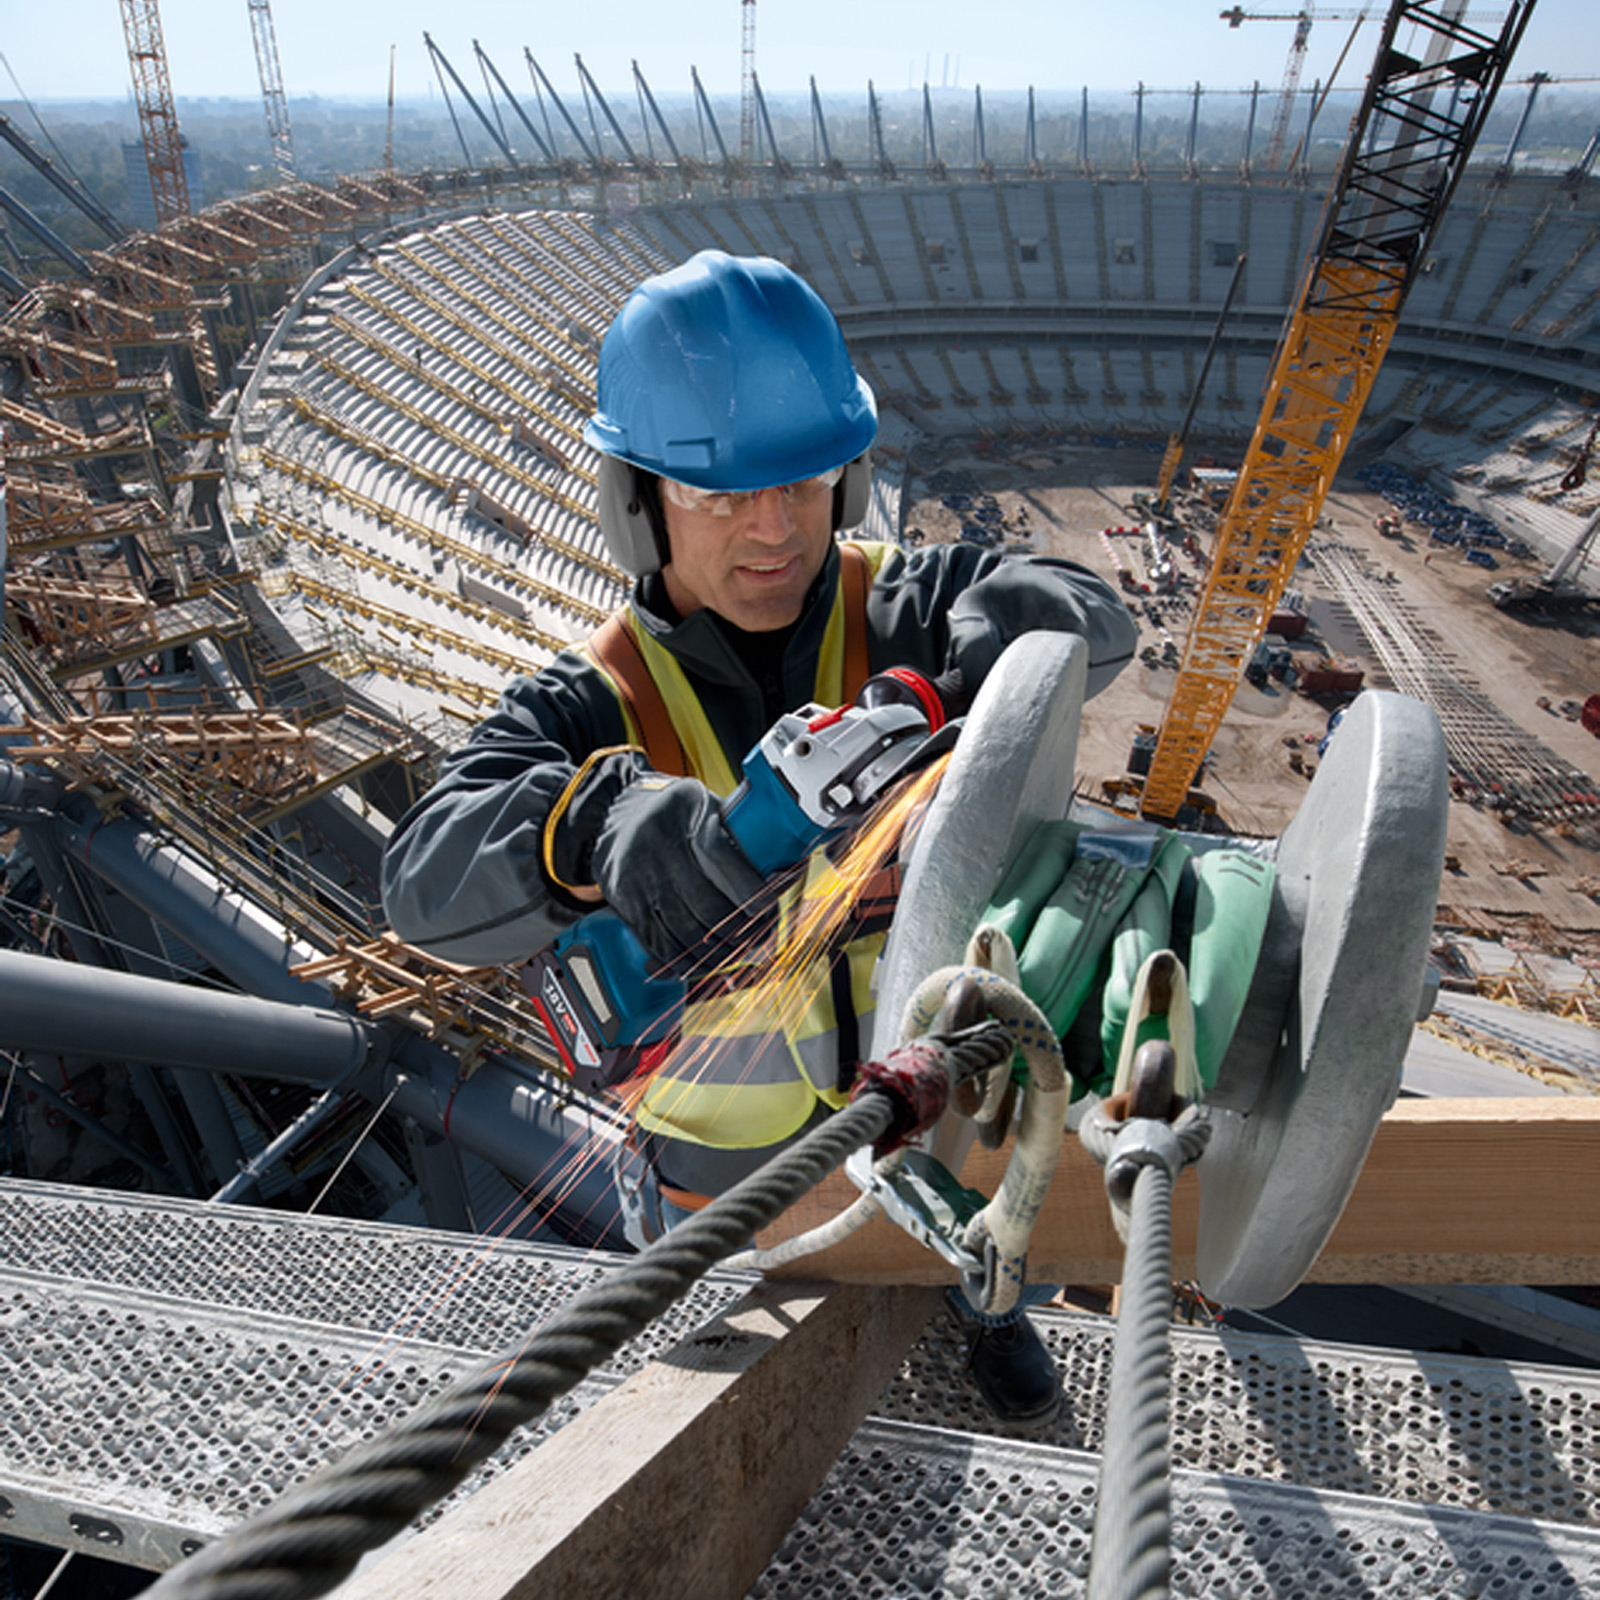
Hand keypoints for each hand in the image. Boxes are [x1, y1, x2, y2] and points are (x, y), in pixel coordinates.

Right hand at [547, 750, 767, 969]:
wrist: (614, 815)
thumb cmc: (676, 814)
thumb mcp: (707, 804)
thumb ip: (739, 832)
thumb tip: (789, 869)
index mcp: (686, 812)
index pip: (720, 855)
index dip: (748, 888)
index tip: (768, 907)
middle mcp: (658, 844)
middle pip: (706, 904)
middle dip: (740, 930)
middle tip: (761, 938)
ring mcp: (639, 877)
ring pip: (686, 930)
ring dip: (718, 952)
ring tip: (739, 954)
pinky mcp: (626, 902)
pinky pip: (660, 943)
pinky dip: (686, 961)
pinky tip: (705, 963)